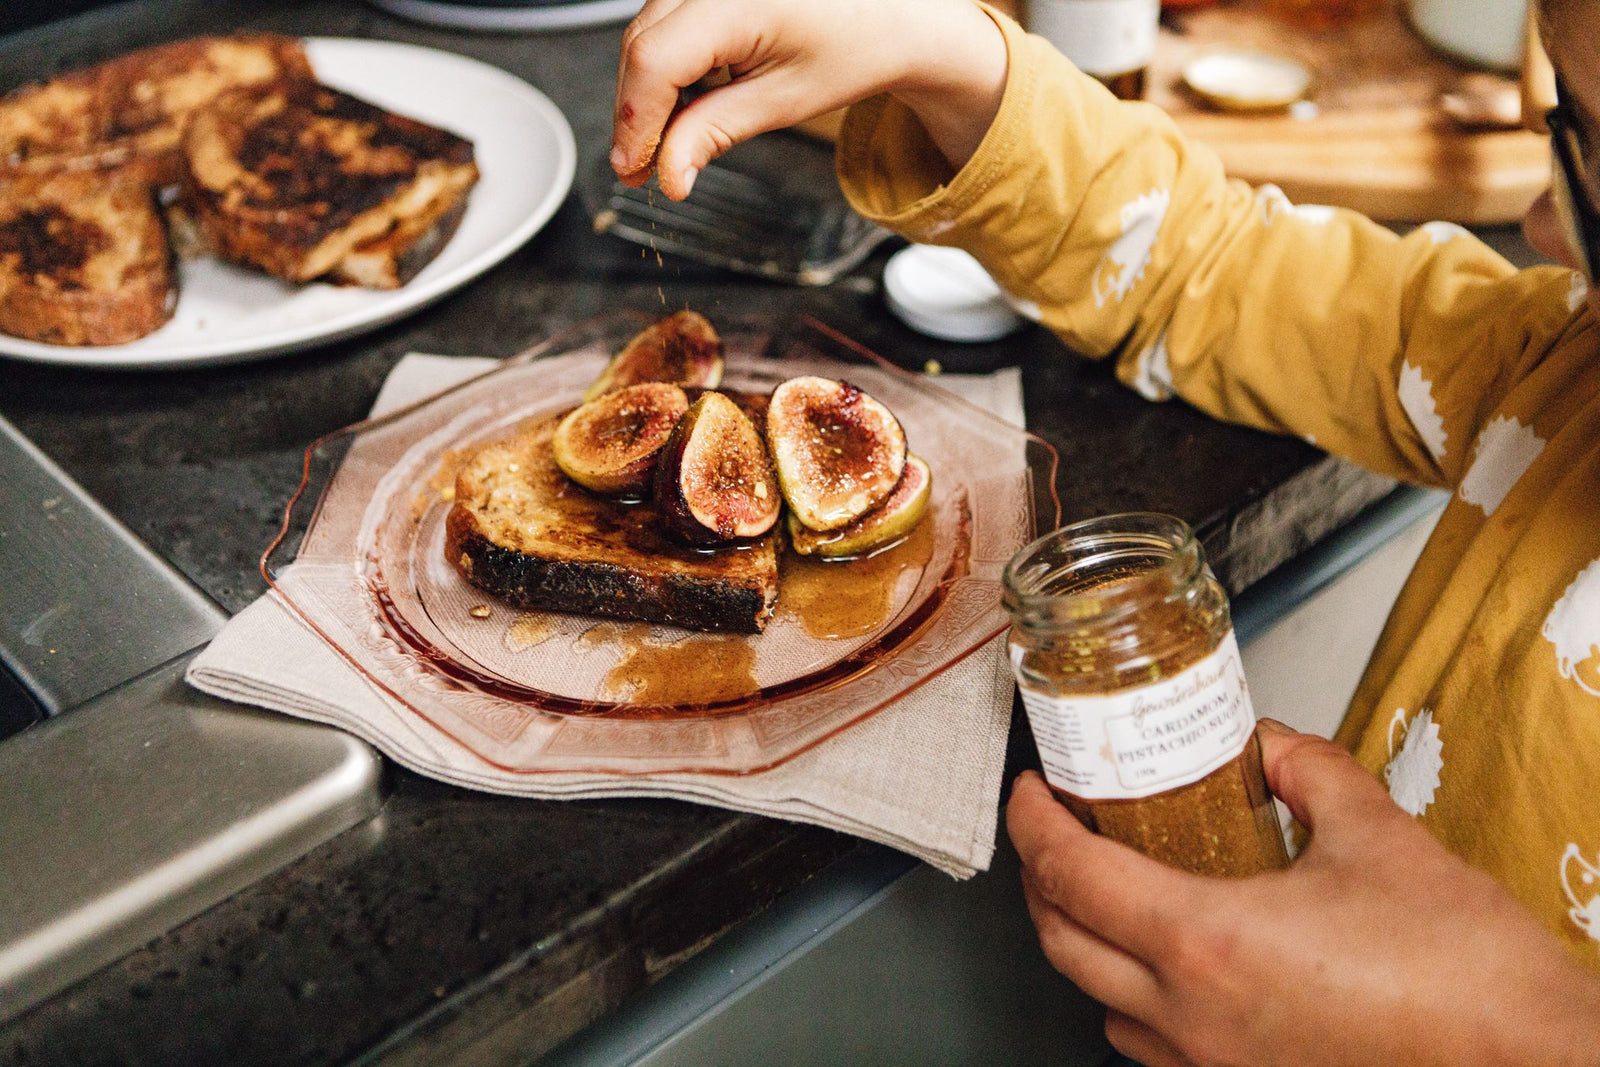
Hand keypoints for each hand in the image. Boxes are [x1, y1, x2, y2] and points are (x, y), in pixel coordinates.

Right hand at [610, 0, 1006, 198]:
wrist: (888, 15)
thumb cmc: (852, 47)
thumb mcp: (782, 102)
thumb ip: (715, 133)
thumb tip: (668, 173)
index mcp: (737, 1)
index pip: (655, 62)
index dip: (635, 122)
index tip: (634, 168)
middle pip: (639, 45)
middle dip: (634, 113)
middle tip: (641, 168)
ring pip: (643, 34)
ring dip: (645, 91)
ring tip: (665, 140)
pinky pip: (663, 22)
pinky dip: (663, 67)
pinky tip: (683, 102)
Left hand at [1006, 720, 1599, 1066]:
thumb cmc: (1464, 976)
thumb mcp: (1378, 834)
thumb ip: (1310, 772)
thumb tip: (1272, 746)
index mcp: (1205, 942)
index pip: (1069, 874)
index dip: (1033, 822)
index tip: (1032, 791)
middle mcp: (1191, 1016)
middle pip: (1061, 942)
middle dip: (1043, 879)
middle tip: (1057, 830)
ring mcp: (1213, 1066)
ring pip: (1100, 1004)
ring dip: (1086, 944)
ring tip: (1110, 892)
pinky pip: (1152, 1048)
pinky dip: (1137, 1000)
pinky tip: (1175, 967)